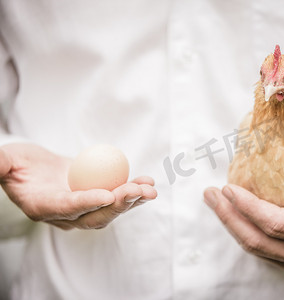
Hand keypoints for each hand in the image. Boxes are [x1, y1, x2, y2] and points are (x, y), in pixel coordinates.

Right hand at [0, 143, 156, 229]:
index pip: (67, 208)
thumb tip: (1, 163)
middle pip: (96, 215)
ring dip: (133, 200)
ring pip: (111, 210)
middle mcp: (66, 215)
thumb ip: (3, 165)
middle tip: (138, 191)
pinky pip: (118, 199)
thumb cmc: (18, 163)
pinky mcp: (97, 199)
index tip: (107, 194)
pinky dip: (135, 192)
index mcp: (43, 206)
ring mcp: (84, 209)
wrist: (34, 169)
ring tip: (150, 189)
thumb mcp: (7, 161)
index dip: (87, 202)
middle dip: (119, 205)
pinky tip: (148, 183)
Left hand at [204, 162, 283, 278]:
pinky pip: (265, 252)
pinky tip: (237, 218)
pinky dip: (246, 234)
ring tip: (216, 203)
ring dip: (232, 225)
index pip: (273, 224)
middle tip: (210, 194)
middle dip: (228, 216)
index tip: (228, 188)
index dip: (247, 207)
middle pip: (255, 239)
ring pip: (256, 249)